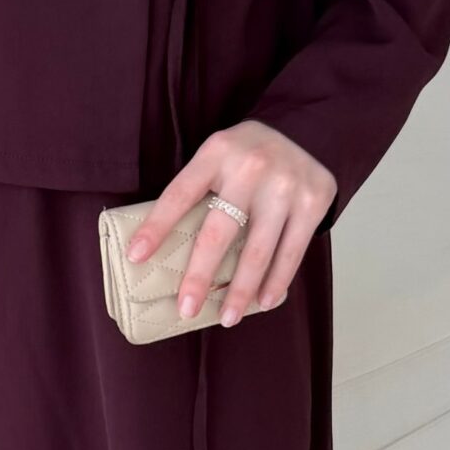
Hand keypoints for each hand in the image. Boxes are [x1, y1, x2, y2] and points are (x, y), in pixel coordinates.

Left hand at [124, 121, 337, 326]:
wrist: (306, 131)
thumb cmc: (248, 155)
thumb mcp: (217, 155)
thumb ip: (197, 189)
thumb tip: (158, 244)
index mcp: (217, 152)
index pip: (180, 195)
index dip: (157, 227)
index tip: (136, 257)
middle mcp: (251, 167)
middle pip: (219, 232)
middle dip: (200, 275)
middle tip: (186, 309)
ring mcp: (285, 186)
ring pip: (258, 251)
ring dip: (241, 291)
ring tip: (227, 318)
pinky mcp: (313, 202)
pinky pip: (291, 252)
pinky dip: (276, 281)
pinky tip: (263, 303)